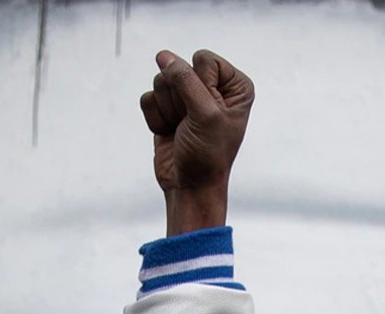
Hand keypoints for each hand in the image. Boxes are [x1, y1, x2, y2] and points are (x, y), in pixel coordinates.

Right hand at [139, 49, 254, 235]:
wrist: (190, 187)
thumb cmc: (207, 155)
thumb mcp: (204, 114)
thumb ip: (185, 80)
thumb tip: (163, 56)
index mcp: (235, 85)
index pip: (203, 59)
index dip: (199, 84)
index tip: (207, 112)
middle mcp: (213, 87)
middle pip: (179, 68)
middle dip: (179, 98)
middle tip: (191, 124)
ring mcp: (188, 98)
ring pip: (161, 81)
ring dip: (167, 109)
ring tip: (181, 129)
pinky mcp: (167, 109)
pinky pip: (149, 98)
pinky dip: (155, 118)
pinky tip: (169, 133)